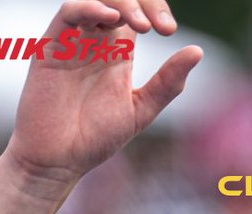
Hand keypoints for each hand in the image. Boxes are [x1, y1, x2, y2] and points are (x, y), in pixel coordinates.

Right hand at [3, 1, 201, 191]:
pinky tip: (110, 17)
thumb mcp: (140, 109)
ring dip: (122, 3)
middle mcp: (97, 40)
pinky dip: (89, 8)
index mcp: (119, 52)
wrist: (59, 158)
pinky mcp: (53, 45)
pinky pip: (70, 12)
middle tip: (162, 26)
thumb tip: (198, 51)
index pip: (140, 11)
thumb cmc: (96, 138)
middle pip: (121, 0)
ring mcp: (74, 40)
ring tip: (142, 25)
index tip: (170, 30)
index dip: (156, 8)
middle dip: (144, 2)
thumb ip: (167, 82)